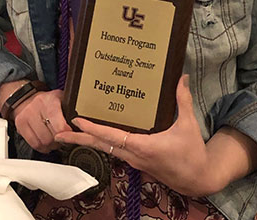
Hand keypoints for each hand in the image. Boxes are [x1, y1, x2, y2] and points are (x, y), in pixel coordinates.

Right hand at [12, 89, 75, 153]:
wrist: (28, 98)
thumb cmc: (48, 101)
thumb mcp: (62, 99)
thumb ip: (70, 110)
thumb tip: (81, 125)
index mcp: (50, 100)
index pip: (58, 122)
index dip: (66, 132)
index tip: (70, 135)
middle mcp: (36, 107)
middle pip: (50, 135)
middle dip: (59, 140)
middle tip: (64, 138)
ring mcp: (26, 117)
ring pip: (42, 142)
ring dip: (51, 145)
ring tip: (56, 140)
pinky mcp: (20, 126)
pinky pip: (34, 144)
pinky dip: (42, 147)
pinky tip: (47, 143)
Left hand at [55, 75, 256, 195]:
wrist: (198, 178)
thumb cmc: (191, 153)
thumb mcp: (188, 125)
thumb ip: (183, 100)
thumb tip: (180, 78)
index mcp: (142, 146)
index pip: (111, 137)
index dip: (93, 129)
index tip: (76, 120)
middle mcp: (133, 155)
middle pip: (101, 146)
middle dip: (79, 139)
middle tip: (59, 132)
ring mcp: (134, 161)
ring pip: (106, 150)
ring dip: (89, 141)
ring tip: (74, 131)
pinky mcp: (137, 162)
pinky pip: (115, 151)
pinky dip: (102, 143)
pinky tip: (98, 135)